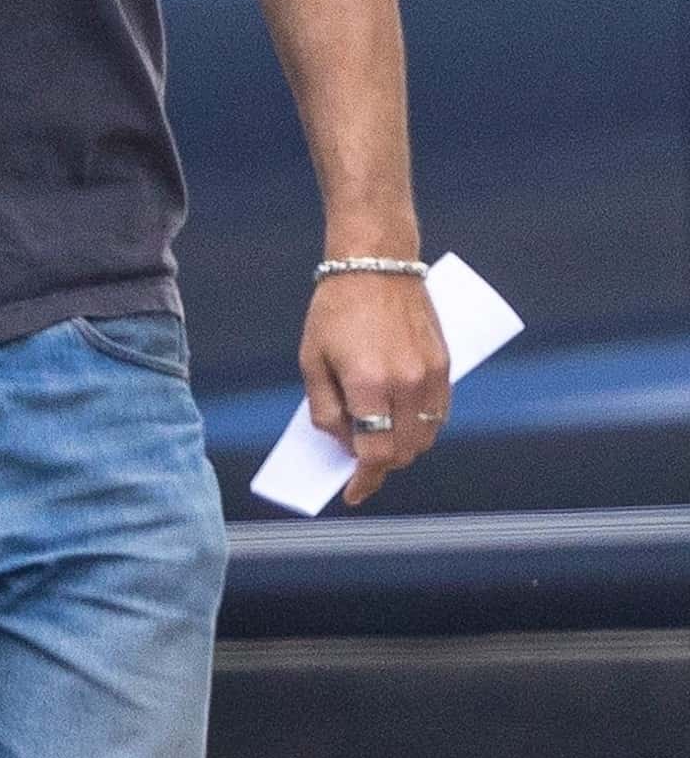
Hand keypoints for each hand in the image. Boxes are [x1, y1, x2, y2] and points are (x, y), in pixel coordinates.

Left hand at [299, 274, 450, 508]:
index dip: (364, 480)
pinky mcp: (446, 364)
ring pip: (426, 437)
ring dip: (404, 448)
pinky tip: (403, 420)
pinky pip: (440, 412)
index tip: (353, 493)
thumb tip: (343, 443)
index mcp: (368, 385)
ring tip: (381, 440)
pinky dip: (423, 426)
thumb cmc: (336, 310)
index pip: (374, 454)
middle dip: (381, 466)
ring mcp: (431, 375)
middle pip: (402, 452)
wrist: (377, 264)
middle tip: (361, 464)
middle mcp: (406, 384)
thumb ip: (325, 409)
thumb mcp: (312, 361)